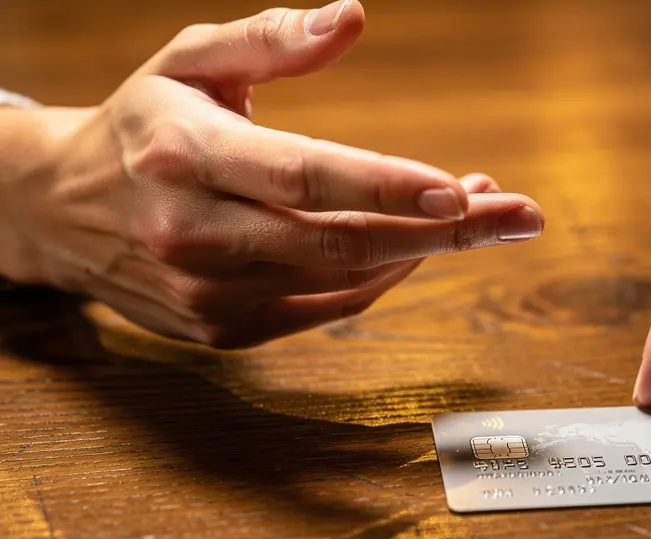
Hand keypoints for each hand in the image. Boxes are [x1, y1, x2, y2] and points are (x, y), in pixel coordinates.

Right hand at [1, 1, 543, 347]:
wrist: (64, 212)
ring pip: (346, 281)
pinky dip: (384, 277)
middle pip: (343, 242)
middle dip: (446, 232)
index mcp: (186, 157)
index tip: (463, 190)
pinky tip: (419, 243)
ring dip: (424, 249)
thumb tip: (354, 17)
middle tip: (523, 216)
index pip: (304, 176)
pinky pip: (329, 309)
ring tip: (482, 211)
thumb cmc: (143, 124)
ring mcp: (211, 295)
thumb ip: (272, 40)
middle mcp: (196, 234)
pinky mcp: (226, 331)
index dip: (386, 186)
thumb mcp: (191, 61)